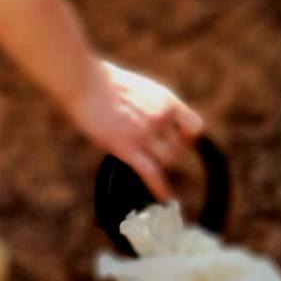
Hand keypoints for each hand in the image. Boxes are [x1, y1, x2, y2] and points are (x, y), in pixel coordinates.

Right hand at [67, 61, 204, 200]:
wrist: (85, 81)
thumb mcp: (141, 88)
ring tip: (149, 166)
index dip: (189, 137)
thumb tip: (154, 123)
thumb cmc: (106, 82)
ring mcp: (145, 134)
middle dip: (170, 154)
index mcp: (167, 101)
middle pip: (179, 149)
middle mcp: (161, 118)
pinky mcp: (127, 147)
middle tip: (154, 155)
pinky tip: (165, 199)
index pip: (194, 127)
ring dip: (161, 166)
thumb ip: (153, 106)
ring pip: (168, 161)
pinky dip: (161, 189)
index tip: (179, 140)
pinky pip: (152, 173)